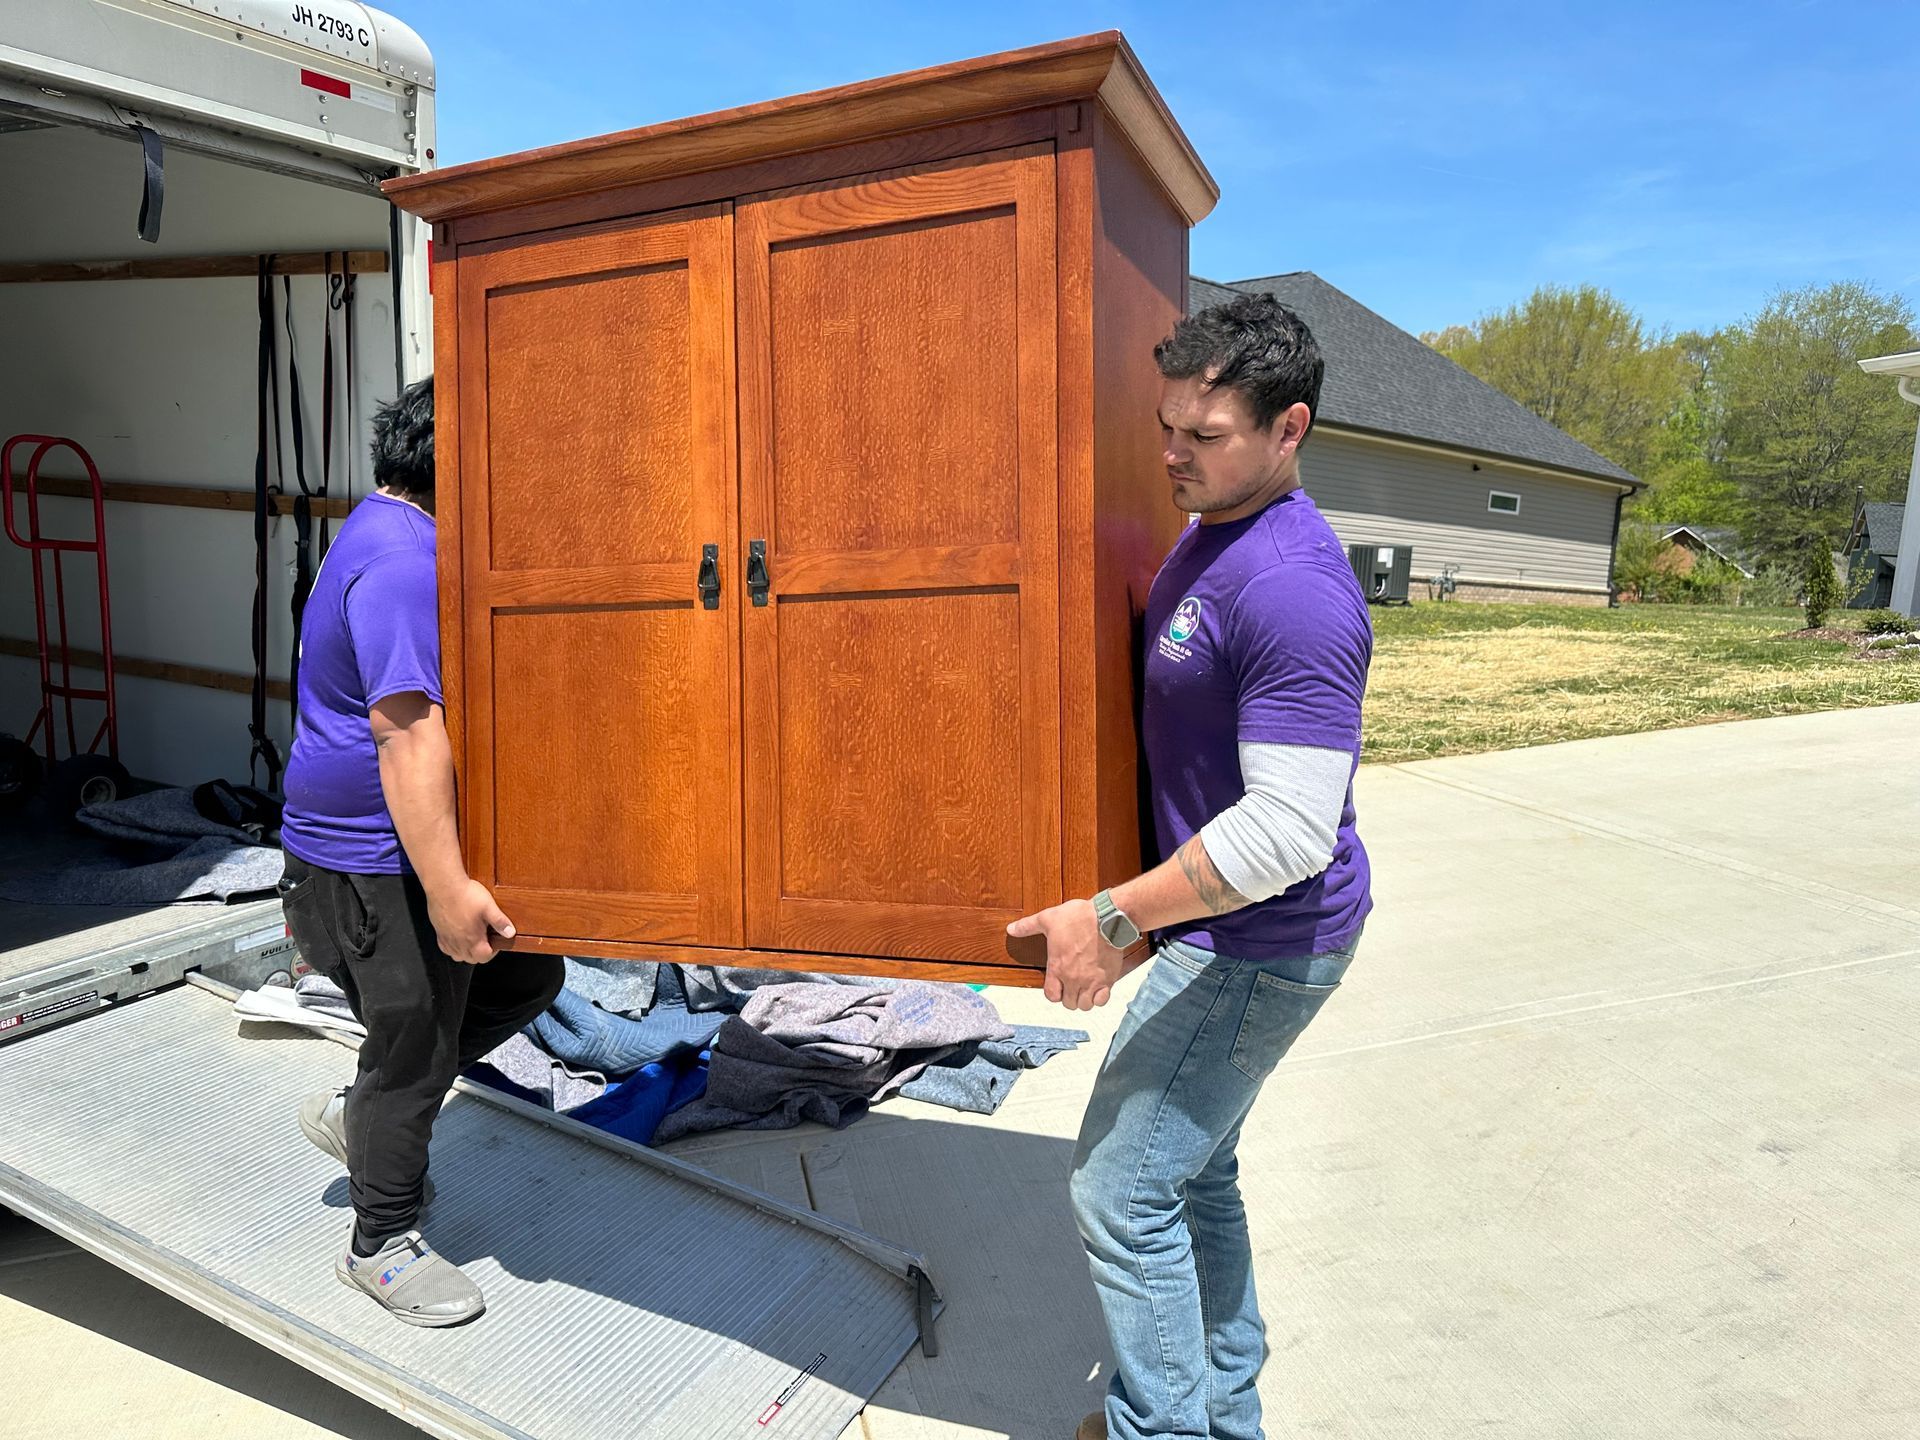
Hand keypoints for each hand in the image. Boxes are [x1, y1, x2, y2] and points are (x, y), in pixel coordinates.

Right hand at [428, 877, 515, 964]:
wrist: (443, 886)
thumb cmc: (465, 895)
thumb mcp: (489, 906)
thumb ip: (500, 922)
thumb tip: (510, 932)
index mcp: (472, 939)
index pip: (484, 957)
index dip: (494, 952)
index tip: (496, 941)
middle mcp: (458, 942)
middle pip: (471, 959)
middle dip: (481, 952)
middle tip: (486, 939)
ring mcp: (447, 938)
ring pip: (457, 956)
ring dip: (467, 952)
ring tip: (473, 939)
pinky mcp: (439, 931)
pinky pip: (445, 948)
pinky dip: (453, 947)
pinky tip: (458, 937)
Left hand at [1007, 898, 1126, 1010]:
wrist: (1106, 918)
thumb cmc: (1078, 918)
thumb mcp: (1047, 918)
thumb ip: (1027, 926)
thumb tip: (1011, 929)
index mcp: (1057, 967)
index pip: (1051, 995)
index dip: (1054, 992)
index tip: (1057, 985)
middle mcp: (1073, 978)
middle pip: (1069, 1003)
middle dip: (1069, 996)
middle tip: (1072, 985)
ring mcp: (1091, 981)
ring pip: (1085, 1005)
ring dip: (1084, 999)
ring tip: (1084, 988)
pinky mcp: (1107, 979)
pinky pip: (1102, 1000)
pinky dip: (1100, 997)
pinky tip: (1098, 987)